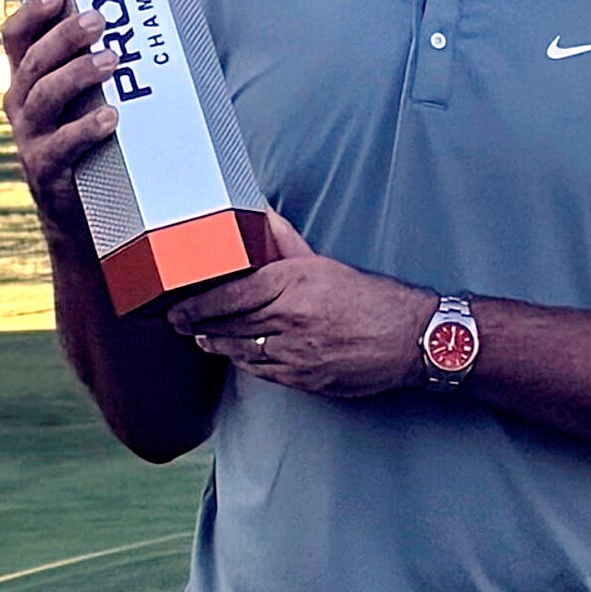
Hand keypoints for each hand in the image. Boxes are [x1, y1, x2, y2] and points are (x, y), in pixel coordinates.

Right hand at [0, 0, 116, 238]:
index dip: (31, 14)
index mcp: (25, 81)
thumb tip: (140, 25)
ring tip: (112, 60)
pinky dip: (85, 128)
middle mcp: (20, 105)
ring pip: (44, 96)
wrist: (76, 210)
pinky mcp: (45, 169)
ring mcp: (29, 138)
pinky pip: (61, 145)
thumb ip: (94, 66)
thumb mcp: (82, 100)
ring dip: (77, 74)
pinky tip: (111, 117)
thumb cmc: (89, 140)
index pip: (15, 38)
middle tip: (99, 19)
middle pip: (34, 62)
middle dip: (65, 37)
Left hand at [168, 215, 430, 398]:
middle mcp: (291, 317)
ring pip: (241, 351)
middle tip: (179, 323)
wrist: (411, 339)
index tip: (179, 307)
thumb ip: (285, 242)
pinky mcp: (305, 378)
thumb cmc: (372, 298)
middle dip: (199, 325)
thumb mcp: (325, 263)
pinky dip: (245, 363)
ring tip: (202, 338)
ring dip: (217, 345)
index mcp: (294, 282)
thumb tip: (261, 213)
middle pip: (229, 324)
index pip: (231, 293)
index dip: (198, 304)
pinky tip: (237, 356)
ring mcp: (297, 352)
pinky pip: (262, 371)